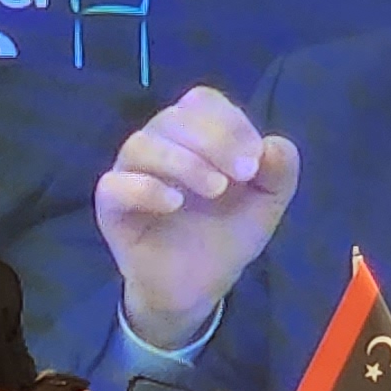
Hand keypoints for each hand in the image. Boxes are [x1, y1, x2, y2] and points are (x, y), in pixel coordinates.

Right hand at [96, 87, 302, 349]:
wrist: (198, 288)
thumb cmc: (226, 234)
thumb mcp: (265, 204)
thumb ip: (279, 172)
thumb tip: (275, 146)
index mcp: (193, 135)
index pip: (202, 102)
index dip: (230, 123)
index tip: (256, 159)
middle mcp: (157, 144)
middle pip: (173, 117)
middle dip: (214, 141)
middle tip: (243, 175)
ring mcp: (129, 173)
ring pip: (141, 144)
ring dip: (183, 162)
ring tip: (216, 190)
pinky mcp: (111, 207)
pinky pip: (114, 186)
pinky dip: (146, 188)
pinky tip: (175, 204)